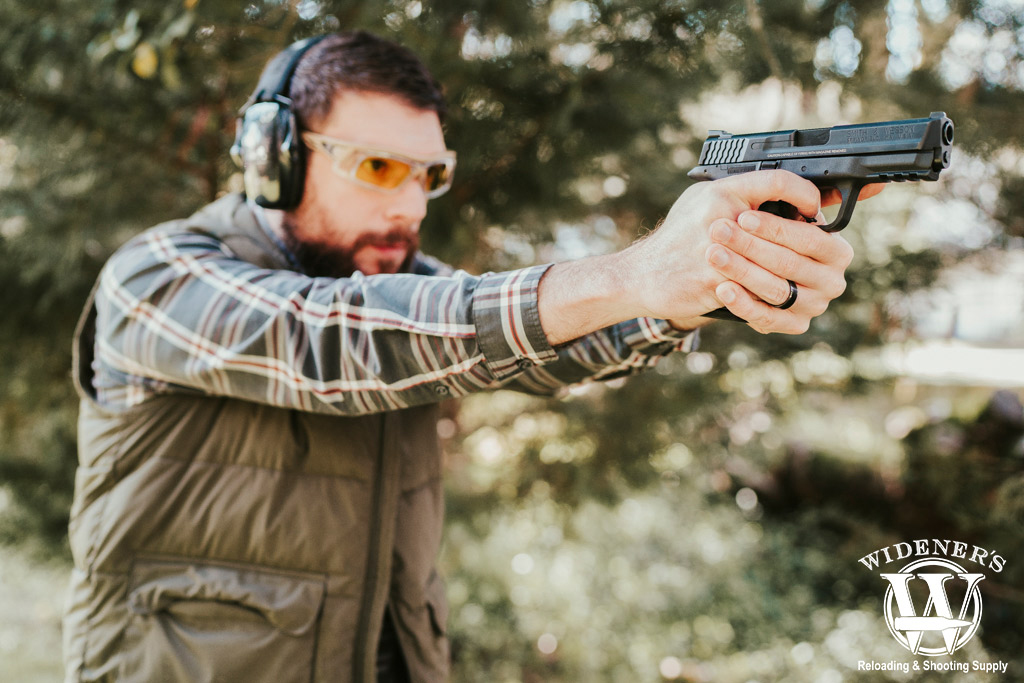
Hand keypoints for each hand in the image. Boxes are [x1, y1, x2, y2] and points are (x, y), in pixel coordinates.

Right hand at [621, 170, 839, 331]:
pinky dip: (771, 294)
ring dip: (792, 270)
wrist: (641, 274)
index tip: (813, 208)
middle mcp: (719, 218)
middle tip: (818, 245)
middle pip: (784, 228)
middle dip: (805, 240)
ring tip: (803, 273)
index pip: (778, 180)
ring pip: (775, 263)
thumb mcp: (704, 202)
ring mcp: (717, 254)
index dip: (804, 194)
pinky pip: (757, 290)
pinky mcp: (715, 284)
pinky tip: (782, 293)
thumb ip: (741, 196)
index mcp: (721, 193)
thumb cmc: (676, 238)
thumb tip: (790, 200)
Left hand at [701, 180, 882, 332]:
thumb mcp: (782, 212)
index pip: (809, 238)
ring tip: (714, 254)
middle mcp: (831, 280)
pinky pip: (767, 318)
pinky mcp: (795, 325)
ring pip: (776, 289)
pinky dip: (742, 303)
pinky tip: (722, 287)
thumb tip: (873, 184)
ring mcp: (815, 305)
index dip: (775, 228)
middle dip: (750, 245)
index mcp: (836, 250)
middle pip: (789, 263)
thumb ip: (805, 195)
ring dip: (741, 270)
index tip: (744, 216)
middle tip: (719, 231)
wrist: (743, 272)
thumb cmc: (763, 235)